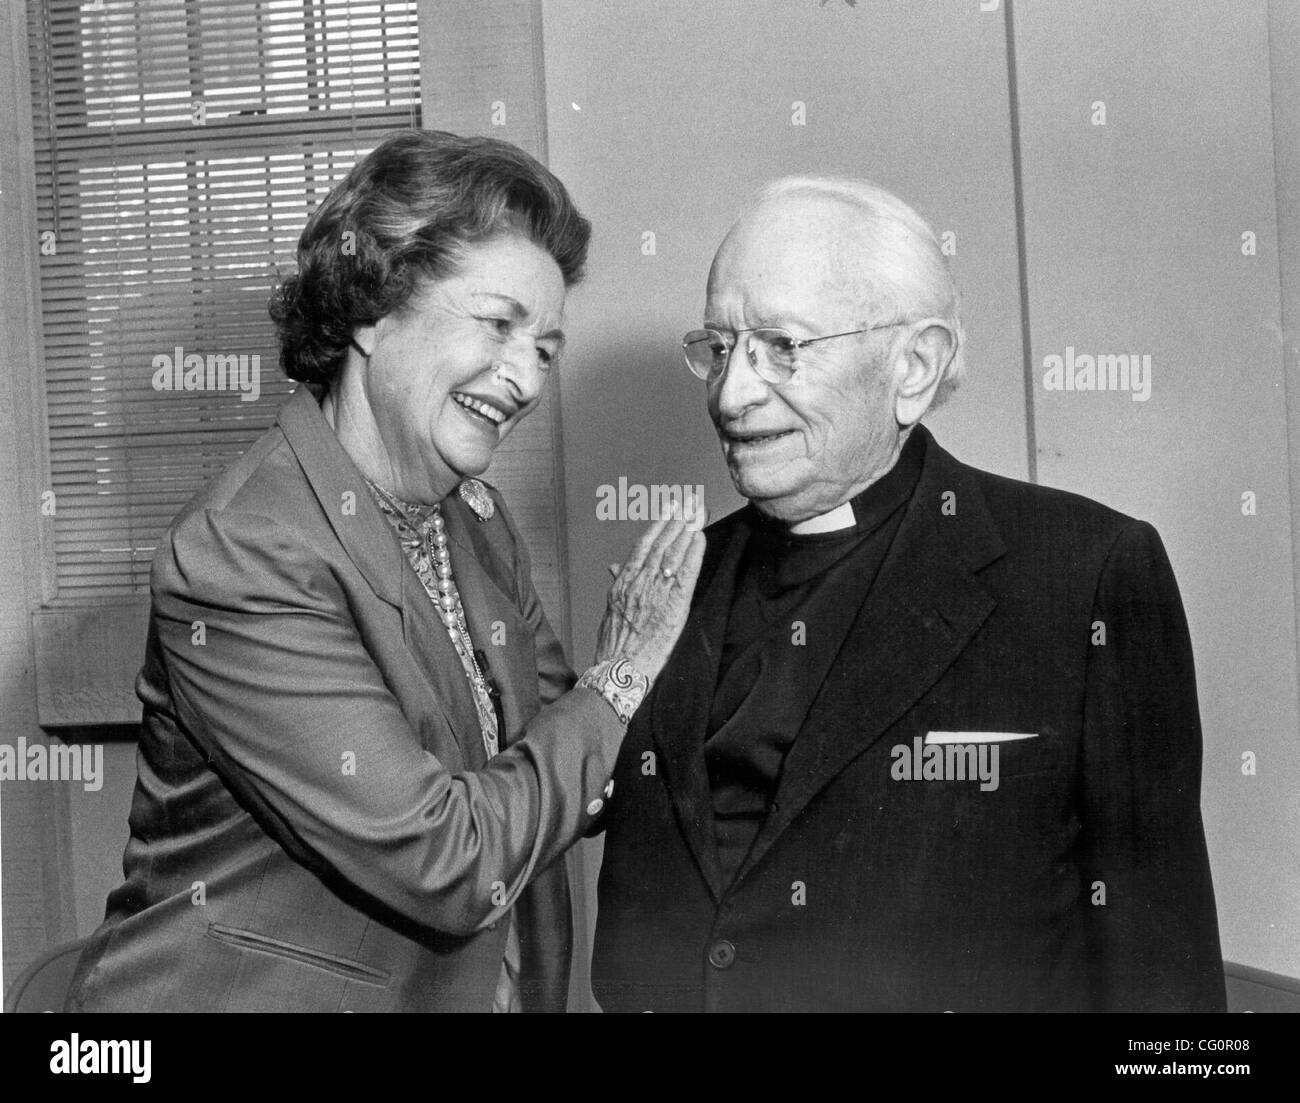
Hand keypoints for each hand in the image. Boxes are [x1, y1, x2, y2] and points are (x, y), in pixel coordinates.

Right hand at [594, 505, 707, 682]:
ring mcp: (655, 593)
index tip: (669, 508)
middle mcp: (638, 583)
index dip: (658, 525)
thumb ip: (616, 585)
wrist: (618, 670)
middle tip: (690, 500)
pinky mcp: (672, 606)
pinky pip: (685, 573)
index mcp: (623, 583)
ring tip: (698, 511)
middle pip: (660, 544)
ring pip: (672, 553)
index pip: (642, 546)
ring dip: (687, 529)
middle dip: (677, 519)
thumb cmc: (614, 647)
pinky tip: (700, 538)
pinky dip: (693, 553)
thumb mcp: (609, 611)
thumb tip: (614, 567)